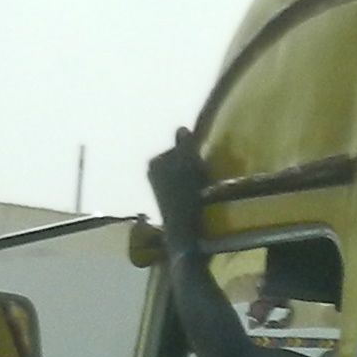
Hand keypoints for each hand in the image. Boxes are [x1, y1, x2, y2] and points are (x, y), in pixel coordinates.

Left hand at [145, 127, 209, 245]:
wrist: (182, 229)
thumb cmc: (187, 193)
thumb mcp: (189, 164)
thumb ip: (185, 145)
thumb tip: (182, 127)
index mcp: (155, 161)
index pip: (180, 148)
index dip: (195, 154)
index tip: (204, 165)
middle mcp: (152, 173)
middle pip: (179, 161)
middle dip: (192, 166)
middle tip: (205, 177)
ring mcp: (157, 188)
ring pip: (180, 175)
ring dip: (192, 180)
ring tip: (202, 190)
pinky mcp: (165, 202)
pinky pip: (181, 188)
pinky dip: (190, 191)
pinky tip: (197, 200)